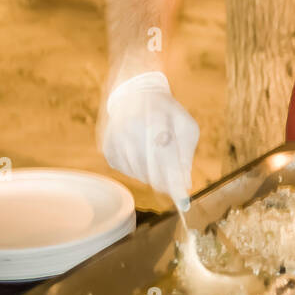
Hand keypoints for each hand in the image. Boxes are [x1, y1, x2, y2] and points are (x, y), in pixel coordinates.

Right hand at [100, 71, 198, 209]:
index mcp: (153, 119)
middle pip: (150, 170)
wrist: (133, 92)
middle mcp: (130, 129)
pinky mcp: (107, 148)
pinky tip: (142, 154)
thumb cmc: (165, 111)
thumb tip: (185, 184)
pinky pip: (127, 171)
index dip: (174, 182)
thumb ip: (186, 154)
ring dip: (153, 175)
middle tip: (175, 189)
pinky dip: (138, 170)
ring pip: (138, 174)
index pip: (166, 158)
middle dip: (166, 183)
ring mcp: (116, 139)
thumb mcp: (185, 125)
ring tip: (158, 158)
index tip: (183, 202)